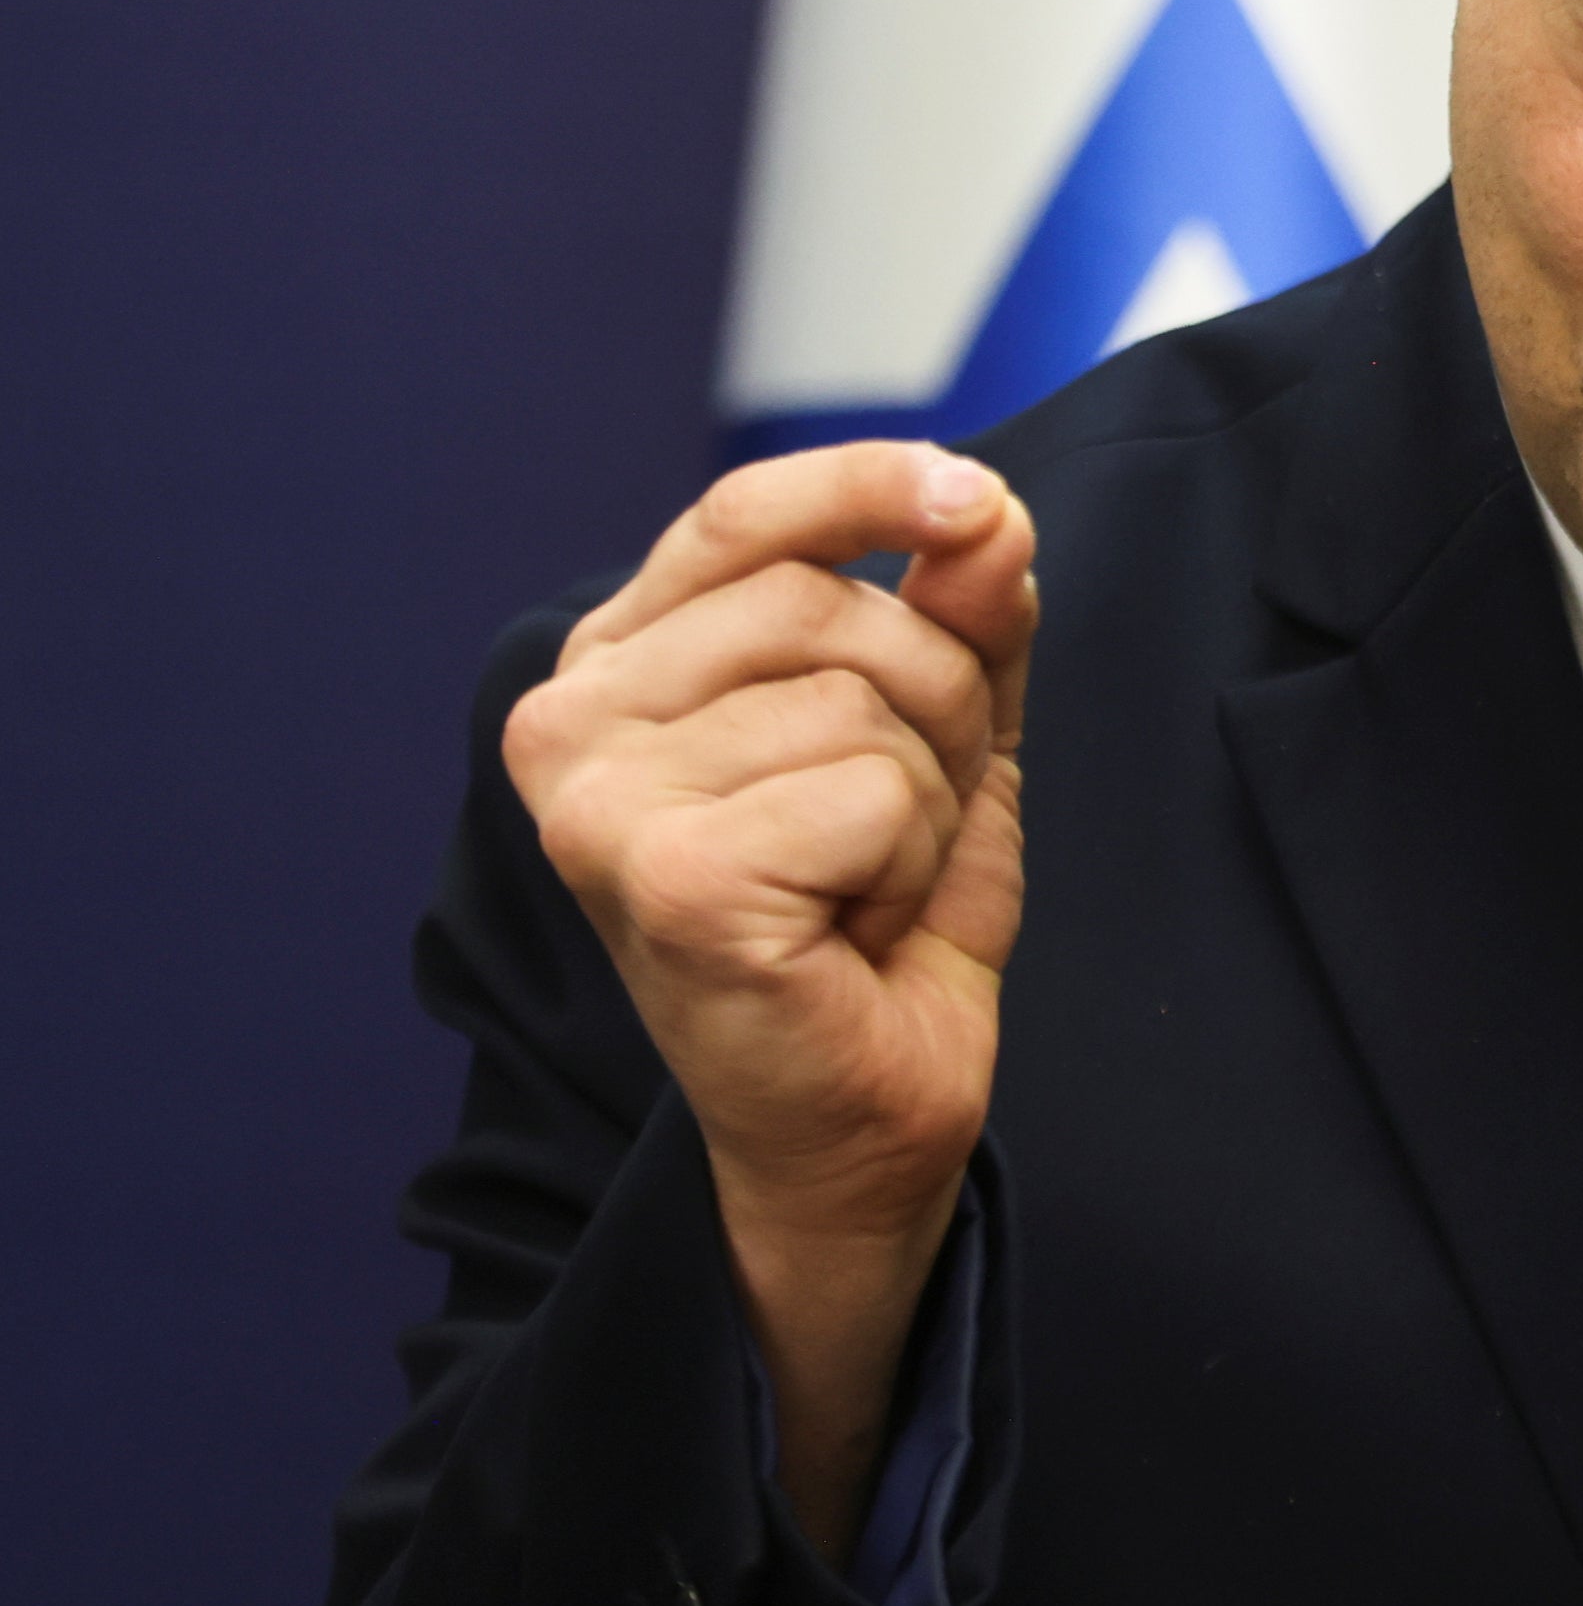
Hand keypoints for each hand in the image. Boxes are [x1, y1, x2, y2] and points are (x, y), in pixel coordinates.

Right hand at [504, 441, 1036, 1561]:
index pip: (741, 515)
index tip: (979, 500)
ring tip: (867, 886)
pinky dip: (912, 863)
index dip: (871, 484)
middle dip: (936, 706)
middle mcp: (570, 722)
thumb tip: (989, 513)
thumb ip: (961, 612)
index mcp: (617, 667)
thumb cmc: (877, 923)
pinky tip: (852, 932)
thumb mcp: (943, 733)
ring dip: (928, 799)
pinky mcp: (667, 876)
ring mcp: (600, 803)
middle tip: (897, 828)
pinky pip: (876, 791)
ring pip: (867, 696)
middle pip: (835, 603)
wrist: (863, 1121)